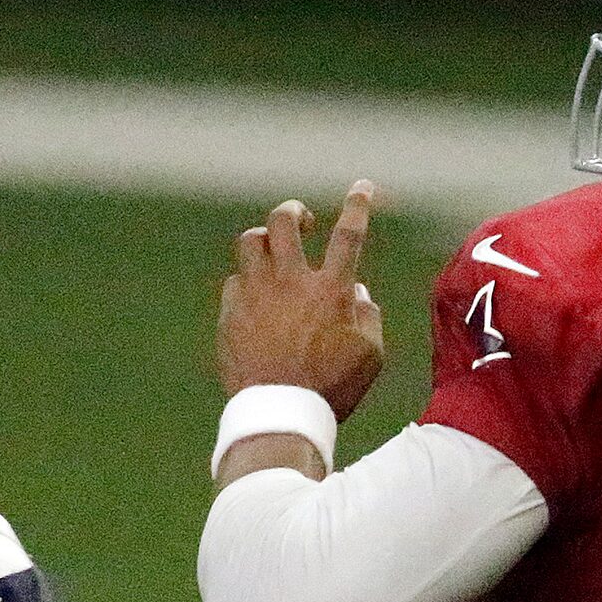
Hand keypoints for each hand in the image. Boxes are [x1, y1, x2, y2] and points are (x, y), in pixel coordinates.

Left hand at [219, 182, 384, 420]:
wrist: (278, 414)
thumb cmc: (331, 389)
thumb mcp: (369, 356)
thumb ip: (369, 317)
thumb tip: (358, 294)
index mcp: (331, 291)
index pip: (348, 235)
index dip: (357, 206)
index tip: (362, 187)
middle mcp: (290, 282)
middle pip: (284, 221)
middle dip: (294, 210)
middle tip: (301, 220)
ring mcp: (256, 294)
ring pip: (250, 241)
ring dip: (264, 239)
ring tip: (273, 251)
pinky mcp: (231, 313)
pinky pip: (235, 281)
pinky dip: (248, 282)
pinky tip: (255, 297)